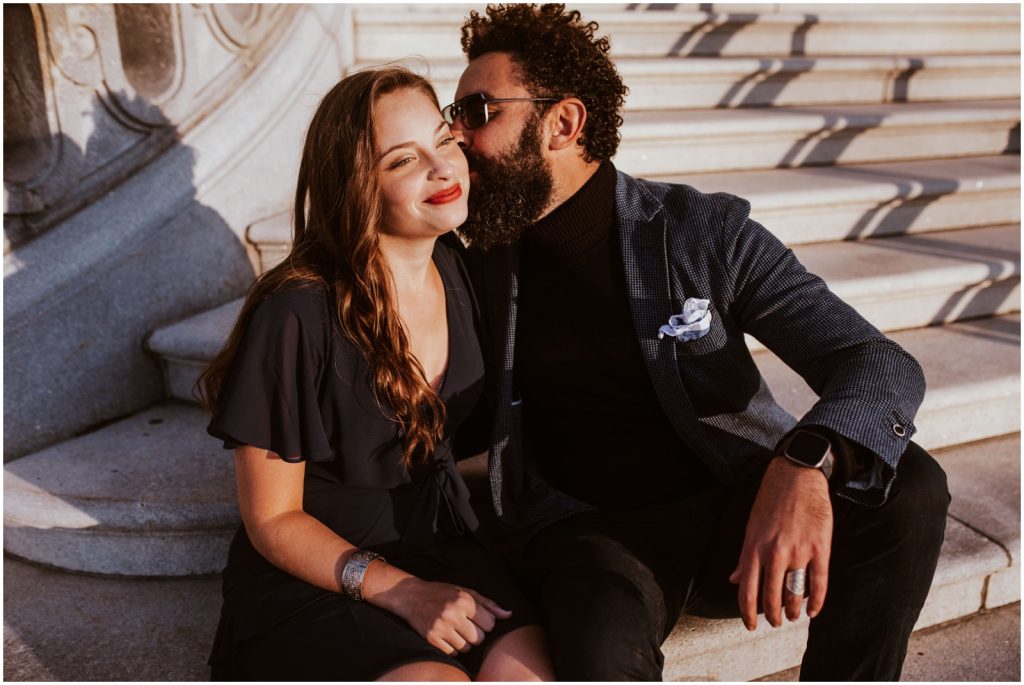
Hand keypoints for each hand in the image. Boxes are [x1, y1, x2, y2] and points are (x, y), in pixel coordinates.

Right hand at [384, 577, 511, 654]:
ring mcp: (441, 627)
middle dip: (476, 634)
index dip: (485, 622)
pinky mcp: (431, 638)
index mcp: (464, 600)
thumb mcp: (466, 592)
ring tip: (455, 629)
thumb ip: (489, 604)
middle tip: (465, 624)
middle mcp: (453, 614)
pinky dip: (453, 648)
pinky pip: (453, 653)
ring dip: (464, 642)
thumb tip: (508, 615)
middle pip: (479, 638)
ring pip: (466, 648)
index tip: (476, 618)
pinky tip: (447, 635)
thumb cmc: (442, 593)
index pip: (490, 624)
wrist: (412, 596)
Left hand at [729, 456, 832, 629]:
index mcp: (753, 547)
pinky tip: (813, 610)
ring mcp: (798, 551)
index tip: (750, 625)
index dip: (748, 613)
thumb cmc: (770, 499)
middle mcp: (774, 552)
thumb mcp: (751, 526)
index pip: (747, 591)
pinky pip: (818, 582)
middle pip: (771, 597)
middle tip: (775, 623)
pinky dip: (816, 601)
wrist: (796, 474)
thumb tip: (735, 579)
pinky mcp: (820, 547)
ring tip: (792, 616)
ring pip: (794, 593)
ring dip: (793, 610)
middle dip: (772, 616)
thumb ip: (745, 556)